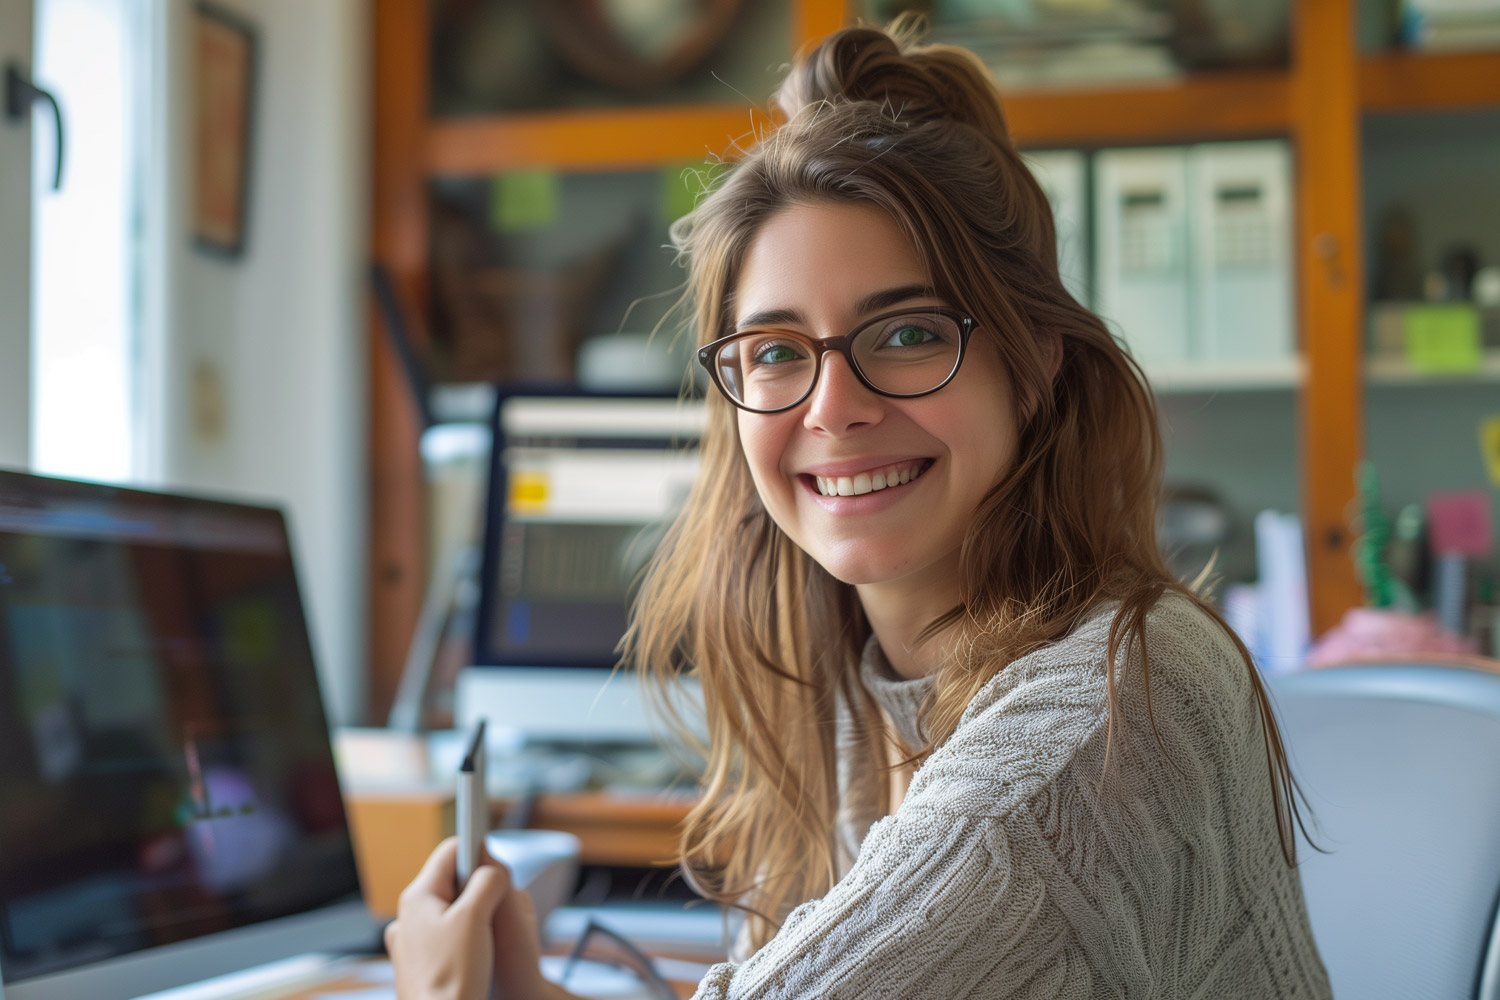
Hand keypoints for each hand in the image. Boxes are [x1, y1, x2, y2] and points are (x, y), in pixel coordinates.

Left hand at [385, 836, 550, 999]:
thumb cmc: (454, 975)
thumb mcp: (477, 917)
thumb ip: (488, 881)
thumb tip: (493, 867)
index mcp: (417, 897)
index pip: (451, 851)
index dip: (477, 849)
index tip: (497, 858)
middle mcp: (408, 916)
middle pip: (452, 881)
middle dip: (478, 888)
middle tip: (494, 909)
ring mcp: (410, 942)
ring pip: (450, 911)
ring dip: (472, 916)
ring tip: (483, 939)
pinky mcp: (417, 964)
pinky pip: (445, 937)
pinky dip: (463, 939)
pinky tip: (472, 957)